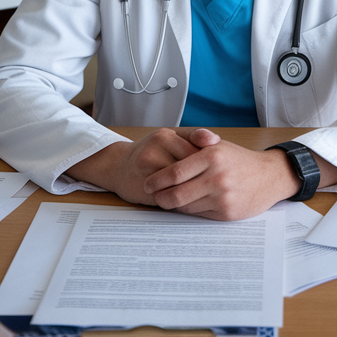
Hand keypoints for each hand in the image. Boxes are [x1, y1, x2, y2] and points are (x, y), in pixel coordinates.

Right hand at [66, 127, 203, 206]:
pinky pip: (172, 198)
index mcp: (165, 135)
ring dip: (196, 190)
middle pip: (192, 168)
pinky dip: (184, 201)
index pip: (198, 150)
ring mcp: (148, 171)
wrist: (118, 167)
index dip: (211, 163)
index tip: (219, 169)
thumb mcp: (171, 138)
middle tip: (215, 183)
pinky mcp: (145, 190)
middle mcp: (154, 150)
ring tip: (205, 192)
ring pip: (183, 184)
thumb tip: (215, 140)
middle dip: (204, 177)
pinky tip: (191, 200)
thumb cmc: (151, 152)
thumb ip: (193, 137)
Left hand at [143, 129, 300, 220]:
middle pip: (176, 194)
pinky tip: (186, 205)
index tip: (148, 183)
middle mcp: (217, 176)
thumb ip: (194, 141)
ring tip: (168, 199)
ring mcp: (222, 196)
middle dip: (160, 197)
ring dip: (173, 205)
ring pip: (186, 207)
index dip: (157, 180)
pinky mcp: (227, 212)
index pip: (174, 172)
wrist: (270, 176)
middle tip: (153, 195)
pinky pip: (199, 214)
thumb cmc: (239, 160)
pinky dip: (189, 210)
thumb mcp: (219, 144)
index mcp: (211, 156)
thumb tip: (167, 145)